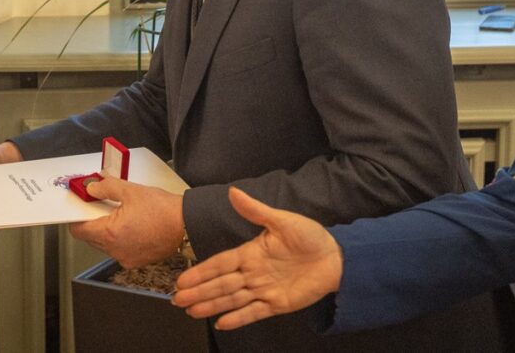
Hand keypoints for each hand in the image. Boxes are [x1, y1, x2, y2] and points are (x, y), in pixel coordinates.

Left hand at [68, 176, 183, 268]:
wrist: (188, 225)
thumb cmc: (163, 209)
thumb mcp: (131, 191)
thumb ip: (106, 188)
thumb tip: (91, 188)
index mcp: (110, 235)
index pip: (79, 230)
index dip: (76, 216)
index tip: (80, 205)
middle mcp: (116, 251)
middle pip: (91, 237)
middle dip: (92, 220)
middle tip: (101, 204)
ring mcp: (126, 259)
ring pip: (105, 244)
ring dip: (106, 229)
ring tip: (120, 213)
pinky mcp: (137, 261)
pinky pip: (119, 250)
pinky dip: (120, 238)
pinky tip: (131, 224)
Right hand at [171, 187, 341, 330]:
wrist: (336, 257)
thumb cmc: (309, 236)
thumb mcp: (281, 220)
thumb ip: (255, 211)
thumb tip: (233, 192)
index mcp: (250, 252)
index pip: (220, 264)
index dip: (201, 272)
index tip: (183, 280)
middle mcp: (252, 273)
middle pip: (221, 284)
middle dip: (199, 292)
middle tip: (178, 300)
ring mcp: (264, 289)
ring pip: (233, 299)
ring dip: (212, 305)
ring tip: (192, 311)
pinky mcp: (278, 304)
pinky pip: (254, 312)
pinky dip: (238, 318)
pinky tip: (221, 323)